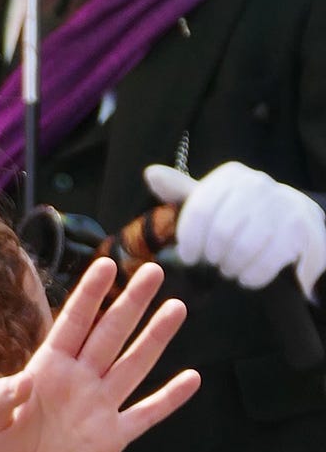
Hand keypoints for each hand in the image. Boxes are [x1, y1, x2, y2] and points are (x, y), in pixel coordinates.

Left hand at [0, 258, 198, 451]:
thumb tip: (22, 382)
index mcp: (48, 368)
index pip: (73, 324)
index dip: (88, 295)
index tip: (106, 265)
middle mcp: (80, 379)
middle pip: (110, 334)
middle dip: (131, 303)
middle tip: (153, 271)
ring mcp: (100, 405)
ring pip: (133, 364)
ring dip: (155, 338)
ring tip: (176, 307)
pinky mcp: (113, 435)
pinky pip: (146, 413)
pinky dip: (168, 399)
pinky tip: (191, 379)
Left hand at [145, 160, 325, 294]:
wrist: (295, 223)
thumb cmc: (243, 217)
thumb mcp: (212, 202)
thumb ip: (182, 193)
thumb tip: (151, 174)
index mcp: (230, 176)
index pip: (199, 210)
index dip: (189, 241)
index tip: (189, 256)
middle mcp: (258, 183)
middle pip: (221, 232)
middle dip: (212, 256)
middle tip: (213, 263)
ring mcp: (282, 204)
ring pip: (243, 249)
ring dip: (231, 267)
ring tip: (230, 267)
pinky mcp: (300, 229)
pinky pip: (264, 264)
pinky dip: (250, 277)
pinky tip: (248, 274)